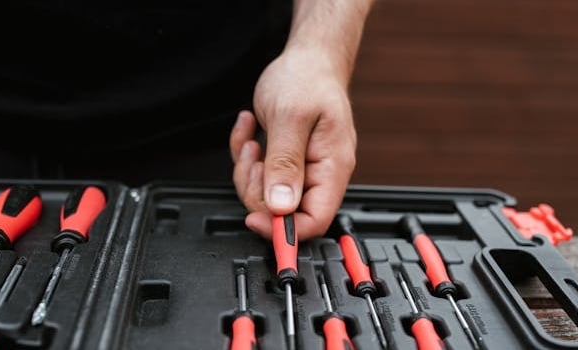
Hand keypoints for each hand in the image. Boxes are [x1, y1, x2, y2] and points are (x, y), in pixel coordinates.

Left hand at [230, 47, 356, 240]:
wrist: (307, 59)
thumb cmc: (307, 79)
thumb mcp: (290, 118)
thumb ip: (285, 164)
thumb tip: (282, 206)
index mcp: (332, 168)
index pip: (316, 220)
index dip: (284, 228)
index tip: (256, 218)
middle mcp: (319, 173)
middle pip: (284, 211)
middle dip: (257, 188)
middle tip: (253, 157)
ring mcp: (302, 169)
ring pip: (266, 195)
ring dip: (248, 169)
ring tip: (252, 139)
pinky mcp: (286, 161)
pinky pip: (258, 175)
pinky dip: (246, 154)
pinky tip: (250, 129)